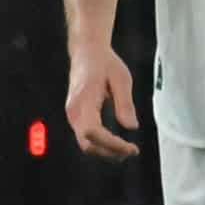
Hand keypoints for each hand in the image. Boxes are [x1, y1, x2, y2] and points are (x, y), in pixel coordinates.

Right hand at [64, 40, 140, 161]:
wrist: (87, 52)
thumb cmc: (104, 63)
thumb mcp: (121, 79)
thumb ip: (125, 104)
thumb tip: (131, 127)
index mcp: (83, 100)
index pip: (93, 132)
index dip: (112, 144)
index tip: (130, 147)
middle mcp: (74, 111)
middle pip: (87, 144)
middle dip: (110, 152)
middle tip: (132, 151)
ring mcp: (73, 114)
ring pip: (85, 144)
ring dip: (106, 151)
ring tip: (126, 150)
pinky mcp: (76, 116)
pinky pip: (85, 137)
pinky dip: (101, 145)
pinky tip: (116, 143)